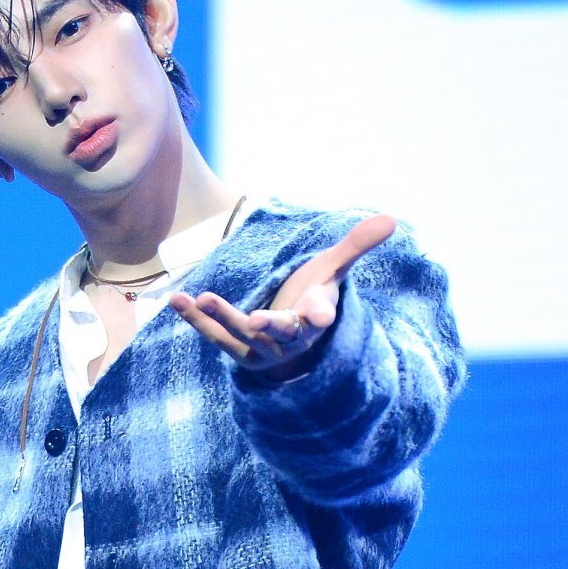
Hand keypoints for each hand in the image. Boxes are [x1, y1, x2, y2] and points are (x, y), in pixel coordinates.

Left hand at [169, 212, 396, 376]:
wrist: (290, 341)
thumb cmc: (312, 297)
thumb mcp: (332, 271)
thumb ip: (355, 245)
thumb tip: (391, 218)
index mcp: (316, 318)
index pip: (322, 318)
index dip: (320, 314)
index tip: (321, 313)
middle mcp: (290, 338)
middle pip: (280, 332)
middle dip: (268, 326)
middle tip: (255, 321)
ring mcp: (261, 348)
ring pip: (242, 336)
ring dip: (223, 318)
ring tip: (205, 297)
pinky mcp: (237, 350)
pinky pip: (214, 335)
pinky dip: (196, 318)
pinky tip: (176, 299)